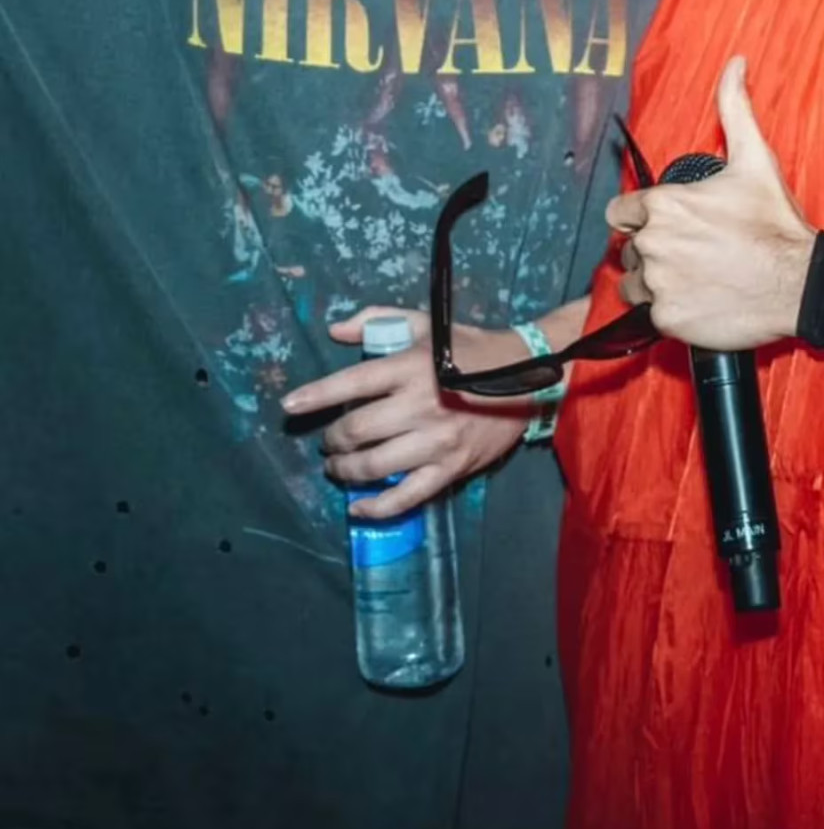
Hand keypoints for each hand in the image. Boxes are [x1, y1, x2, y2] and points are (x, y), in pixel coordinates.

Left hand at [281, 306, 530, 516]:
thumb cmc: (469, 349)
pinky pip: (406, 496)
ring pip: (375, 466)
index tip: (290, 406)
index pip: (351, 383)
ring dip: (346, 470)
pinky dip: (377, 508)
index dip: (315, 396)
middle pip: (357, 431)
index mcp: (410, 367)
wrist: (528, 376)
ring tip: (338, 467)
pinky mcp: (451, 468)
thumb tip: (335, 329)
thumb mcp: (425, 324)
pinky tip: (359, 507)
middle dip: (332, 439)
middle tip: (328, 441)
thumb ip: (378, 320)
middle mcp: (420, 405)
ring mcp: (436, 441)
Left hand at [608, 57, 816, 349]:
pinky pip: (652, 314)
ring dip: (655, 282)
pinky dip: (671, 310)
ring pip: (634, 283)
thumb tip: (735, 63)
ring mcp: (659, 283)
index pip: (621, 212)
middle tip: (689, 253)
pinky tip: (699, 300)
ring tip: (692, 277)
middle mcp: (653, 242)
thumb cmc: (774, 222)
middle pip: (629, 248)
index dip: (640, 218)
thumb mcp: (754, 158)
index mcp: (663, 204)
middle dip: (652, 250)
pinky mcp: (667, 319)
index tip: (666, 225)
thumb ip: (735, 107)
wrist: (799, 282)